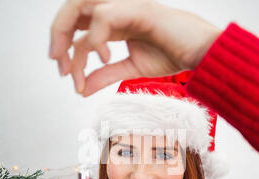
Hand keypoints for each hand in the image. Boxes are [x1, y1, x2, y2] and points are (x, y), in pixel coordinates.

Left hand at [49, 0, 221, 96]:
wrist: (200, 53)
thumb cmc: (173, 54)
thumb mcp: (131, 69)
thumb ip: (106, 75)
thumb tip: (81, 89)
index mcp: (114, 20)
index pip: (79, 26)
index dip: (66, 49)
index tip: (68, 76)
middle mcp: (116, 8)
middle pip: (73, 9)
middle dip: (58, 35)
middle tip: (58, 64)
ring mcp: (126, 4)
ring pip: (81, 5)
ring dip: (67, 33)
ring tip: (69, 63)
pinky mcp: (137, 8)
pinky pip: (104, 17)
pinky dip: (96, 40)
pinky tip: (104, 58)